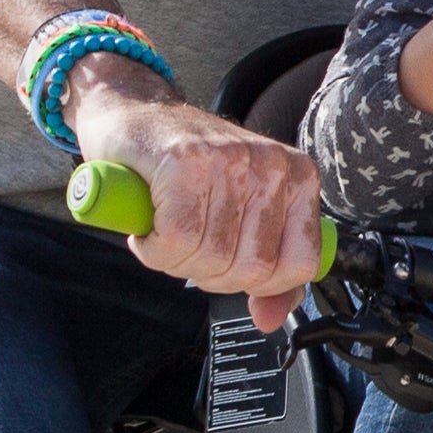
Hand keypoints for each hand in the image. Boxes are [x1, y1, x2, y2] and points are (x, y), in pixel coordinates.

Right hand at [69, 75, 328, 327]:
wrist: (133, 112)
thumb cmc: (186, 166)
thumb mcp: (241, 214)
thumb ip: (266, 271)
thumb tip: (269, 320)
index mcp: (298, 178)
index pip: (299, 266)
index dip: (255, 283)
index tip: (227, 265)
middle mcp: (271, 165)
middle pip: (251, 269)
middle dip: (210, 274)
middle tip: (187, 247)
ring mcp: (229, 160)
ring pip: (211, 258)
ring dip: (175, 261)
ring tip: (166, 231)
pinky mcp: (183, 162)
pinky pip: (176, 241)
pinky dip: (153, 249)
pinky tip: (149, 228)